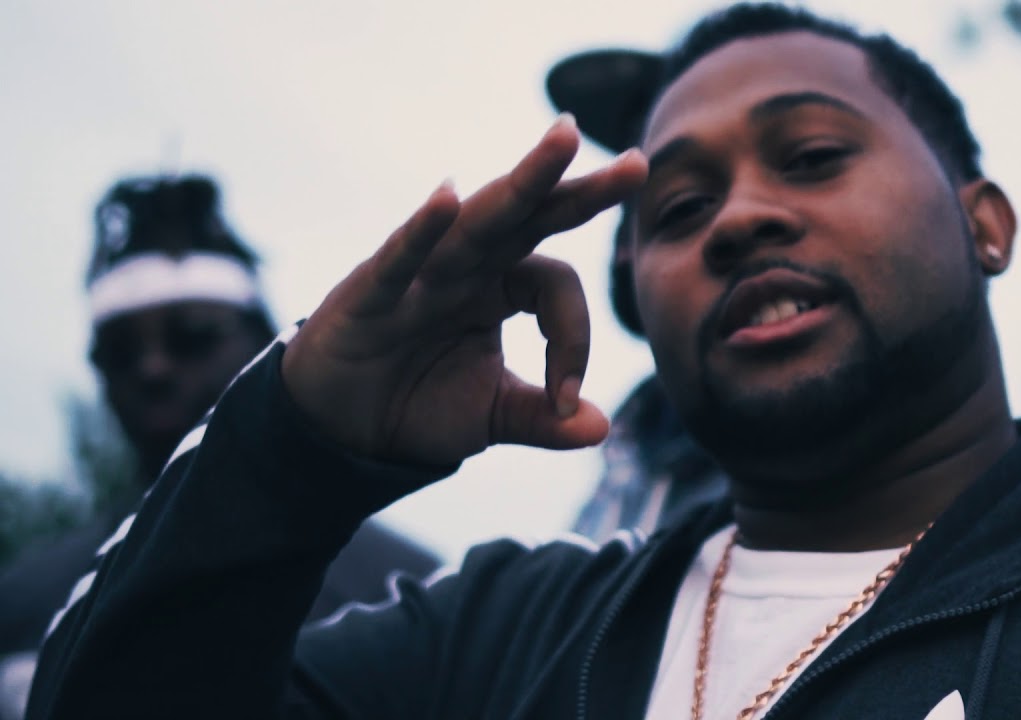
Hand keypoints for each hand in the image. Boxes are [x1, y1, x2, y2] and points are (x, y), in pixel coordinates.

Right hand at [281, 115, 647, 468]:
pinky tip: (447, 198)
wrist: (342, 429)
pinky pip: (400, 259)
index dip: (574, 340)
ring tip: (564, 138)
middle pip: (531, 216)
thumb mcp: (492, 417)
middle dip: (581, 189)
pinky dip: (422, 231)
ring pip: (477, 221)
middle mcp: (468, 266)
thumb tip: (601, 428)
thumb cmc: (417, 402)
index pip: (557, 288)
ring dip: (522, 180)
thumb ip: (544, 419)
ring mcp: (420, 272)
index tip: (567, 398)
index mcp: (502, 286)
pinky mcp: (370, 294)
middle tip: (638, 165)